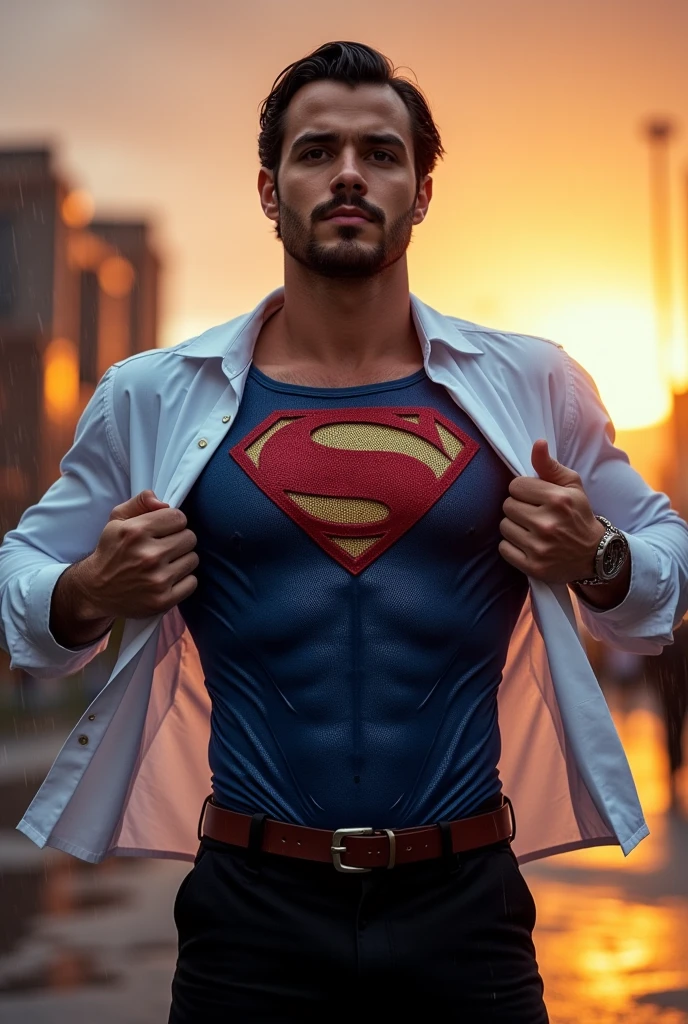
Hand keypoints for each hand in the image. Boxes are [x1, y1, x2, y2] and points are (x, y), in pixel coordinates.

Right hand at [76, 490, 198, 618]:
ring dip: (182, 559)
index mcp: (136, 531)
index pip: (179, 517)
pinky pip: (192, 582)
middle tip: (165, 547)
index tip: (164, 530)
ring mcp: (157, 580)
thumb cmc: (111, 551)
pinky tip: (168, 578)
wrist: (95, 590)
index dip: (173, 522)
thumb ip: (140, 503)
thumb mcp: (117, 520)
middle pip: (190, 538)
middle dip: (179, 540)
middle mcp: (148, 556)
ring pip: (193, 559)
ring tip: (166, 563)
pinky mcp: (163, 600)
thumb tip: (164, 503)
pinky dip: (183, 580)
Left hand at [498, 439, 604, 582]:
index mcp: (558, 499)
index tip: (533, 497)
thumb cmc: (578, 515)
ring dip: (514, 526)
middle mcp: (548, 524)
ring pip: (504, 527)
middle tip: (532, 513)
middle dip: (518, 507)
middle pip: (507, 506)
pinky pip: (504, 549)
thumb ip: (550, 465)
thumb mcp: (571, 486)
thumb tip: (537, 443)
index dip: (522, 490)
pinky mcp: (533, 566)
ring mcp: (540, 547)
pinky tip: (526, 544)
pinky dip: (512, 546)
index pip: (515, 486)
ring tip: (530, 529)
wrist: (594, 554)